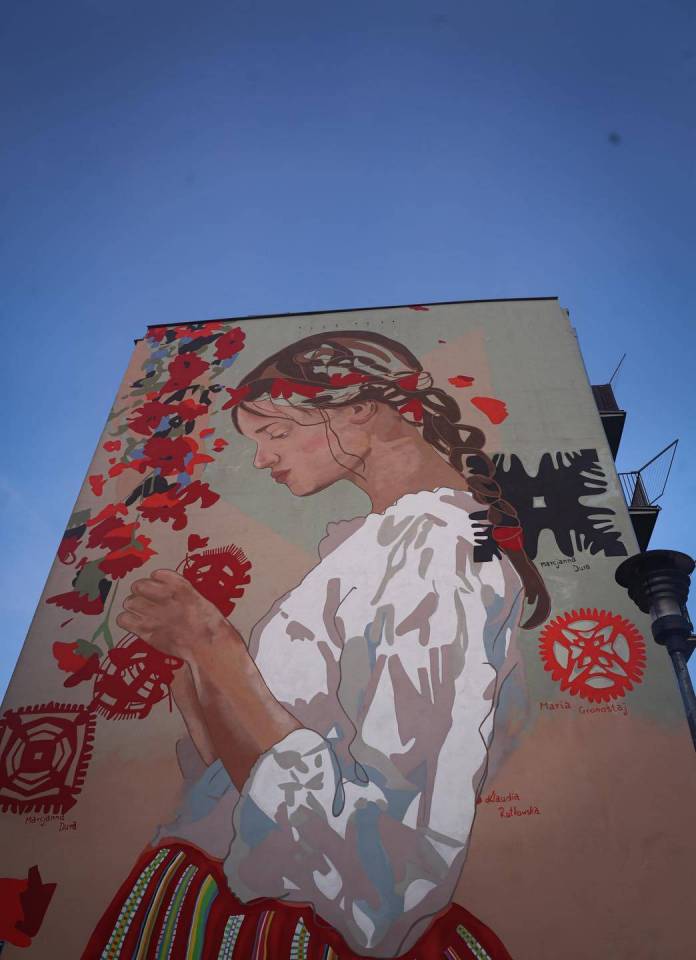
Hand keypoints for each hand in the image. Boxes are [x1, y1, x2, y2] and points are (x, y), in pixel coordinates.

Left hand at [116, 569, 230, 661]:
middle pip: (138, 586)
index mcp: (179, 587)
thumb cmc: (209, 625)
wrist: (207, 646)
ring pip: (128, 602)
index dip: (155, 581)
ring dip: (133, 606)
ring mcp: (153, 615)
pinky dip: (127, 620)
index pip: (156, 575)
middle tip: (148, 600)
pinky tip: (136, 623)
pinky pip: (123, 620)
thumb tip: (165, 589)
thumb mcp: (198, 599)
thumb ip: (181, 592)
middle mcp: (163, 598)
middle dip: (141, 593)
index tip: (159, 585)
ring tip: (141, 612)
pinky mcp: (146, 631)